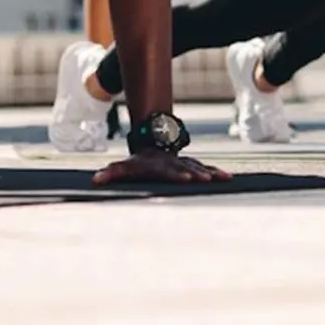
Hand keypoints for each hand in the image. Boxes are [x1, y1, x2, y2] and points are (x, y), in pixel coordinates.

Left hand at [91, 149, 231, 185]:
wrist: (154, 144)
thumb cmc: (138, 163)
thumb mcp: (124, 167)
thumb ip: (111, 173)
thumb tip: (95, 180)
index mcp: (161, 166)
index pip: (170, 170)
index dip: (177, 174)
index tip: (186, 178)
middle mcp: (176, 163)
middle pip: (188, 168)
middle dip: (197, 174)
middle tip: (206, 180)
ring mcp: (186, 163)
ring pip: (201, 166)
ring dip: (212, 172)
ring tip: (225, 178)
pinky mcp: (193, 165)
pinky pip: (207, 168)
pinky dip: (217, 172)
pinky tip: (228, 178)